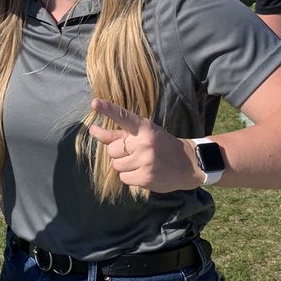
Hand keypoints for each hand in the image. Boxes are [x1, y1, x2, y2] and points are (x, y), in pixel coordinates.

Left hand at [87, 97, 201, 192]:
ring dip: (125, 166)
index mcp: (144, 127)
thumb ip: (117, 134)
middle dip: (120, 153)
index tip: (94, 103)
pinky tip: (143, 173)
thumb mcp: (143, 135)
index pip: (123, 117)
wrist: (187, 164)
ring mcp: (145, 160)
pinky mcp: (146, 177)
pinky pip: (123, 178)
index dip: (108, 109)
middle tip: (137, 153)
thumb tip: (92, 130)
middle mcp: (144, 142)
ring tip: (141, 163)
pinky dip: (130, 177)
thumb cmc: (160, 146)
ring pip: (116, 165)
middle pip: (112, 150)